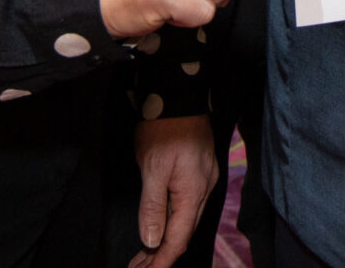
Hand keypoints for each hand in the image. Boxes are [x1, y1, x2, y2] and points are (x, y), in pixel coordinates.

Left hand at [131, 114, 217, 267]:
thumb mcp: (152, 167)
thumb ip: (153, 207)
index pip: (178, 238)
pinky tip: (162, 225)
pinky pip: (189, 206)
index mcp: (194, 191)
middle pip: (185, 232)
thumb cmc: (164, 128)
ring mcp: (205, 179)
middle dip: (162, 254)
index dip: (161, 259)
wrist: (179, 94)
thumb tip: (151, 240)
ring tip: (145, 254)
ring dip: (167, 239)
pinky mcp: (200, 171)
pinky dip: (173, 221)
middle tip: (139, 267)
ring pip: (187, 220)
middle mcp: (205, 189)